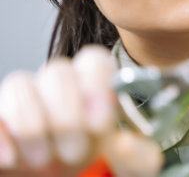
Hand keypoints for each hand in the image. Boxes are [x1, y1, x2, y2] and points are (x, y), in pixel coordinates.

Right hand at [0, 46, 162, 176]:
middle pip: (57, 70)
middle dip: (66, 115)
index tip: (101, 123)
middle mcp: (59, 88)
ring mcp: (25, 102)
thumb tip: (124, 142)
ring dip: (32, 125)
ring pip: (19, 83)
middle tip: (76, 153)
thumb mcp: (129, 168)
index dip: (97, 86)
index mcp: (96, 88)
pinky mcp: (0, 124)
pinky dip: (2, 136)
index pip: (94, 60)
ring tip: (44, 159)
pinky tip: (14, 159)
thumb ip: (139, 158)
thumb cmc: (102, 170)